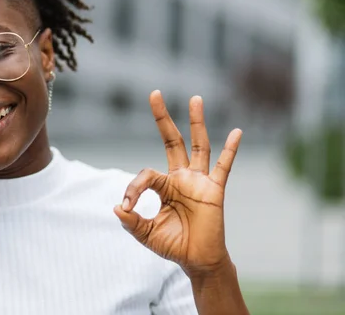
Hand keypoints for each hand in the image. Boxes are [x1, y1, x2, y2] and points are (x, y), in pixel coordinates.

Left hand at [114, 90, 241, 275]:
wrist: (197, 261)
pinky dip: (231, 150)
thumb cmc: (173, 245)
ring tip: (195, 99)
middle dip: (163, 118)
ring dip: (196, 122)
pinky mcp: (215, 191)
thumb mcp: (146, 234)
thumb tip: (117, 207)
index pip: (146, 174)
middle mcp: (181, 177)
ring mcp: (199, 181)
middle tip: (155, 93)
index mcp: (164, 185)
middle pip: (173, 141)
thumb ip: (131, 222)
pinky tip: (236, 132)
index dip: (133, 188)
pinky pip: (223, 167)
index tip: (127, 206)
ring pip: (199, 145)